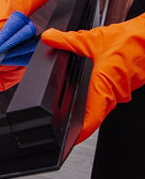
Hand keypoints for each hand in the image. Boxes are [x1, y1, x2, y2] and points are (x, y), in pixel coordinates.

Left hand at [41, 13, 144, 142]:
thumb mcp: (92, 39)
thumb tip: (49, 38)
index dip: (81, 131)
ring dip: (92, 107)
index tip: (70, 140)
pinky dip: (101, 96)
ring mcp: (124, 90)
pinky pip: (112, 96)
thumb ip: (67, 40)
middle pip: (96, 114)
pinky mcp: (129, 85)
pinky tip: (94, 89)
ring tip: (76, 110)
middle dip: (82, 121)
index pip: (92, 116)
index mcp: (104, 83)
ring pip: (104, 105)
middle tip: (66, 127)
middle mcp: (116, 92)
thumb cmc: (131, 39)